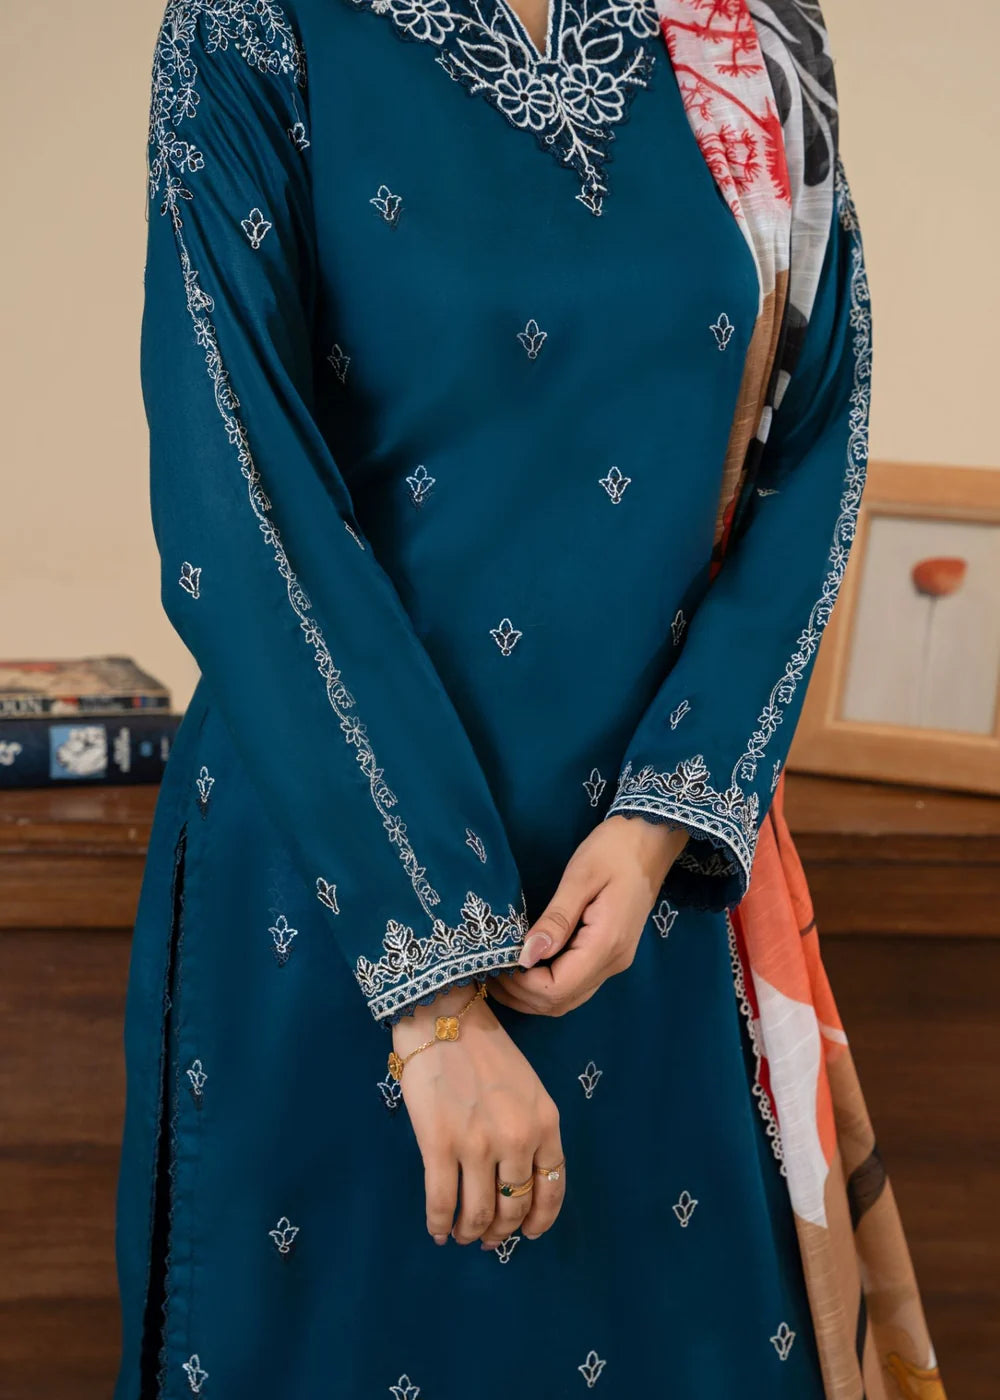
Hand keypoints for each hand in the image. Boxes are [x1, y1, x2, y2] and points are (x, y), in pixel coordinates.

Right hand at [392, 981, 564, 1248]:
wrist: (443, 1019)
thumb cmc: (485, 1049)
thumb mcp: (527, 1088)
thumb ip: (530, 1130)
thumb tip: (517, 1179)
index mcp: (545, 1123)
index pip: (551, 1188)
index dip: (539, 1219)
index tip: (527, 1233)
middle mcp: (518, 1139)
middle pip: (514, 1206)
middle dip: (501, 1231)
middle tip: (487, 1238)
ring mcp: (478, 1145)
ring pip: (479, 1213)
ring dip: (471, 1232)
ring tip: (463, 1234)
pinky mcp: (440, 1146)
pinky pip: (442, 1203)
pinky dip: (440, 1225)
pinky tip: (438, 1230)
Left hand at [487, 815, 688, 1016]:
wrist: (652, 838)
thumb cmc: (615, 849)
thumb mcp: (581, 877)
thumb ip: (556, 919)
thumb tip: (527, 955)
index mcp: (606, 943)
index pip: (558, 988)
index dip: (523, 985)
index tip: (497, 964)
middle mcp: (613, 962)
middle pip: (561, 1002)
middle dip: (522, 995)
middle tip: (490, 971)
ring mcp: (614, 961)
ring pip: (568, 998)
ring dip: (533, 994)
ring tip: (502, 972)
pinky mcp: (611, 954)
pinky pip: (576, 983)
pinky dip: (548, 984)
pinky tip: (527, 966)